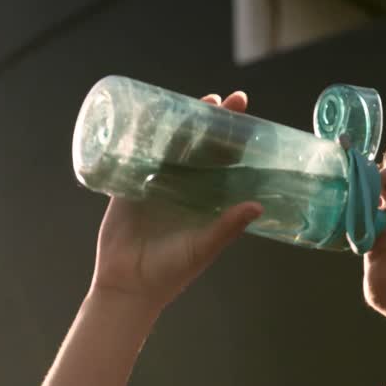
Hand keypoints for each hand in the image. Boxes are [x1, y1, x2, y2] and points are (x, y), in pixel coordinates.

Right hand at [89, 91, 262, 311]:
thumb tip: (257, 206)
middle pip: (200, 145)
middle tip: (223, 99)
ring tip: (193, 100)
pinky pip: (135, 154)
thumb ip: (227, 227)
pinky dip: (140, 135)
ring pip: (170, 144)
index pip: (224, 160)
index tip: (245, 115)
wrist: (128, 285)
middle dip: (210, 121)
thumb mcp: (203, 248)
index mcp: (206, 199)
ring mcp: (156, 183)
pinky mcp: (128, 185)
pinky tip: (146, 113)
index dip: (234, 138)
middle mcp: (185, 187)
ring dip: (180, 122)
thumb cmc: (171, 272)